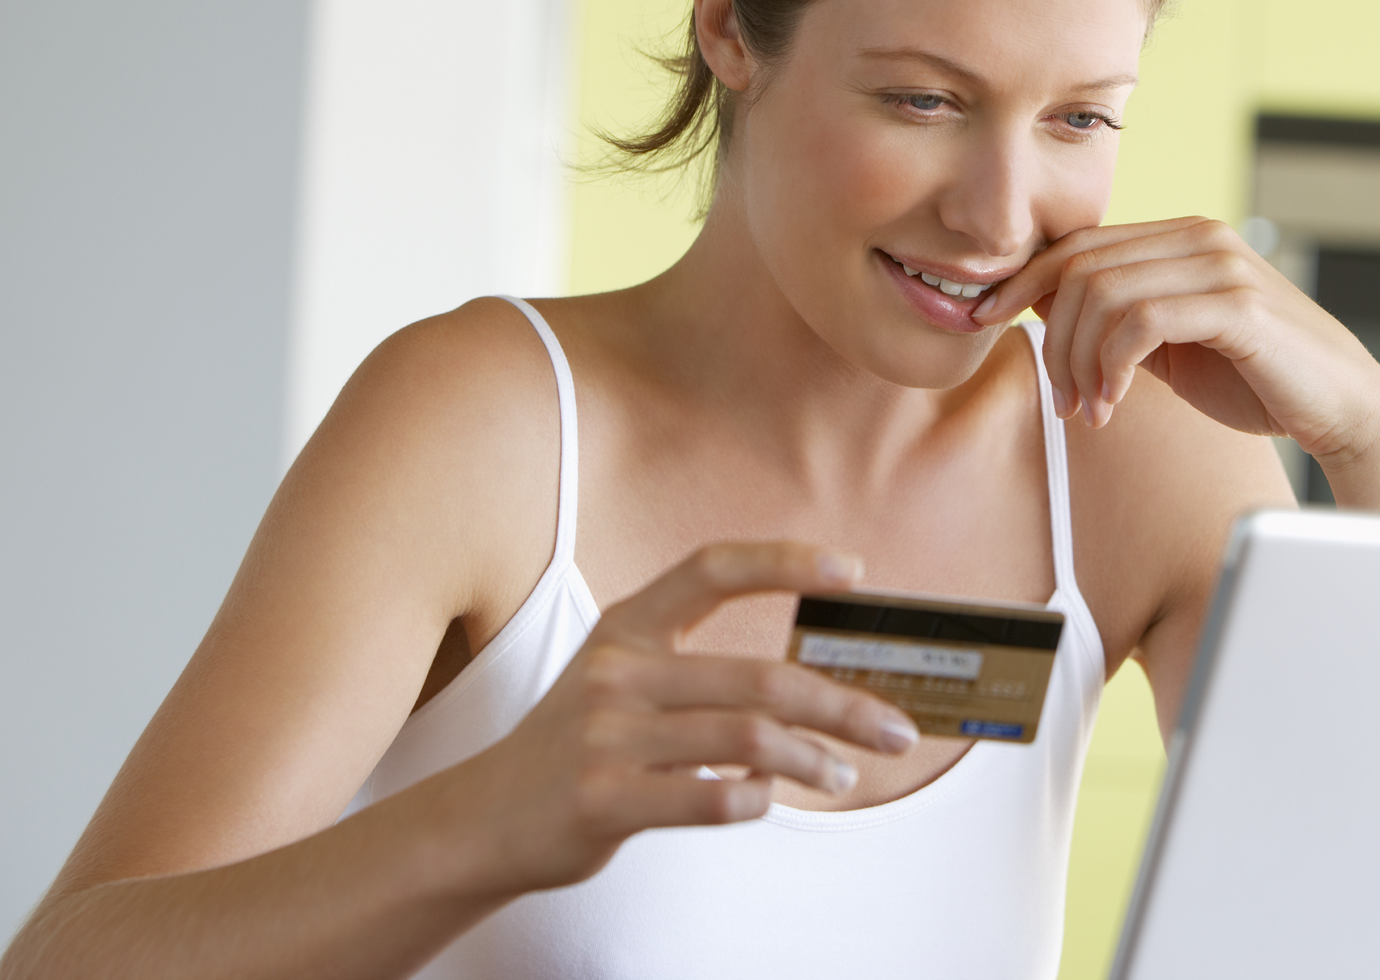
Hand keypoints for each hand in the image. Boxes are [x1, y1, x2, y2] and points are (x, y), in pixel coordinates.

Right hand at [455, 542, 919, 896]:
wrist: (483, 819)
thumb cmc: (574, 746)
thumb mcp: (618, 678)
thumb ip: (697, 669)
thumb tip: (809, 686)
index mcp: (626, 626)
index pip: (711, 568)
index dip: (785, 561)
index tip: (853, 570)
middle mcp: (617, 671)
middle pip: (761, 678)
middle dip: (843, 705)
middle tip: (896, 729)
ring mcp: (607, 736)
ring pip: (747, 742)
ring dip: (814, 761)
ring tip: (845, 775)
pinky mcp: (603, 800)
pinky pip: (712, 801)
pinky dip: (756, 802)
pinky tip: (765, 799)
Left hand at [973, 218, 1379, 515]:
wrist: (1344, 411)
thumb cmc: (1258, 380)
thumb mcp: (1170, 345)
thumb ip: (1119, 321)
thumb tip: (1043, 311)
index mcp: (1181, 237)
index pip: (1078, 244)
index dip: (1022, 281)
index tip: (984, 319)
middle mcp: (1198, 236)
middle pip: (1079, 267)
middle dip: (1052, 338)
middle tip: (1062, 400)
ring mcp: (1219, 264)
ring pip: (1101, 295)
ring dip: (1079, 363)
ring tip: (1090, 411)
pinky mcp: (1236, 303)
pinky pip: (1139, 321)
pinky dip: (1110, 368)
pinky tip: (1113, 408)